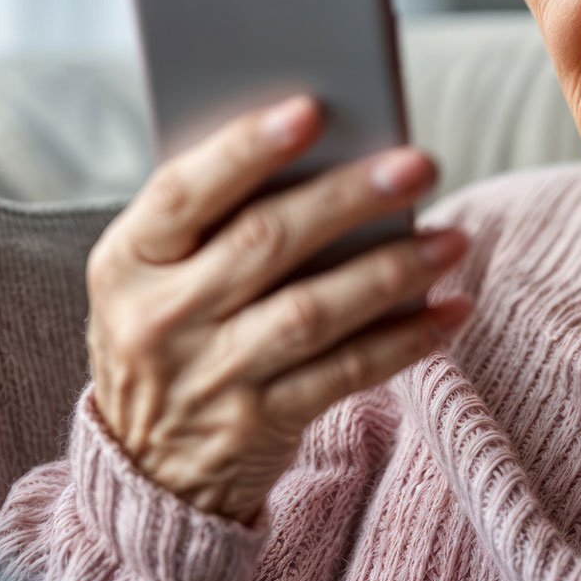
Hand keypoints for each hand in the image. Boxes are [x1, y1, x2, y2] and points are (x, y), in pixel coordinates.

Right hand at [83, 95, 472, 525]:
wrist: (143, 470)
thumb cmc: (174, 331)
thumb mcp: (157, 276)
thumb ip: (218, 219)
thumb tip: (334, 150)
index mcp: (127, 261)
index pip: (183, 192)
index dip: (245, 149)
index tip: (311, 109)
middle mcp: (160, 319)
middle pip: (265, 242)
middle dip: (350, 197)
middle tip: (420, 164)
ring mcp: (208, 377)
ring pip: (313, 311)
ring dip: (393, 270)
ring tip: (454, 238)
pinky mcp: (257, 424)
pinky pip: (345, 373)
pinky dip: (406, 339)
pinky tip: (452, 308)